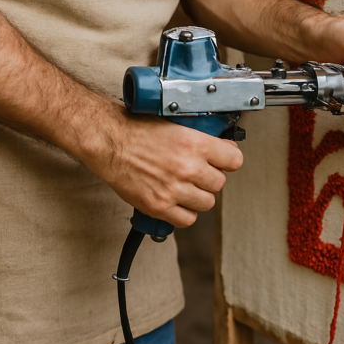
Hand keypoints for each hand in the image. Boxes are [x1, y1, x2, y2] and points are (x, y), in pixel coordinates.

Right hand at [80, 103, 242, 227]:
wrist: (109, 141)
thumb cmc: (137, 128)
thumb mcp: (176, 123)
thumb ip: (200, 138)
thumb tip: (220, 147)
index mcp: (195, 144)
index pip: (234, 160)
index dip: (229, 160)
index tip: (224, 160)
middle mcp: (187, 168)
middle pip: (220, 184)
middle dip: (211, 178)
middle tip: (198, 172)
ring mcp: (173, 189)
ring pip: (206, 203)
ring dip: (199, 196)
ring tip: (186, 186)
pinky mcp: (158, 206)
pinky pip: (186, 219)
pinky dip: (184, 213)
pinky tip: (177, 201)